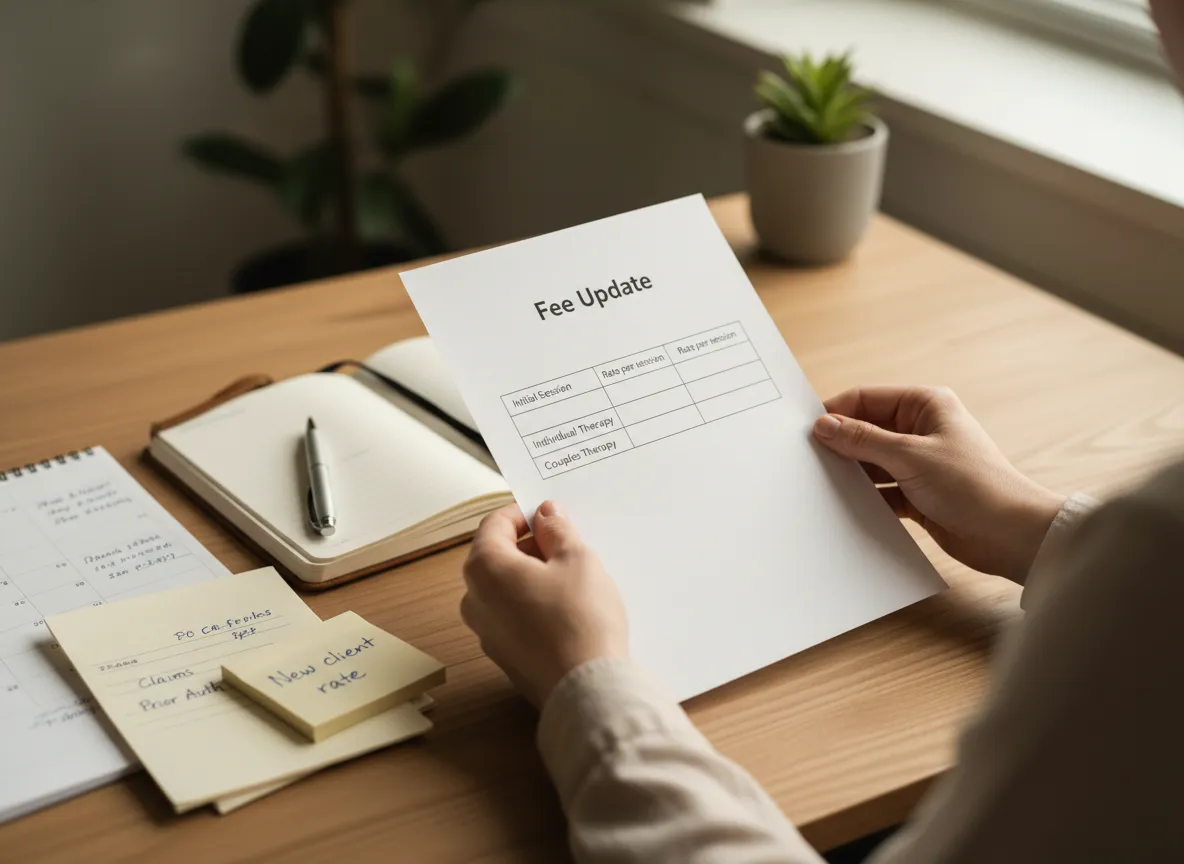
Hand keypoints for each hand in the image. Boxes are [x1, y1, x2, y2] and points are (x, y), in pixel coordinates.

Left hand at [460, 501, 627, 706]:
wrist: (585, 688)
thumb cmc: (580, 621)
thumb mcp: (576, 559)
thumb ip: (557, 530)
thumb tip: (546, 515)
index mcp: (484, 569)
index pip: (494, 524)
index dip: (524, 513)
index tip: (550, 515)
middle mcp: (475, 600)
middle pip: (497, 556)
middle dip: (530, 546)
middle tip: (567, 545)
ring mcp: (486, 632)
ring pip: (506, 589)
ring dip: (533, 576)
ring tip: (572, 579)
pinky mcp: (504, 656)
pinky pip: (514, 617)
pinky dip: (534, 605)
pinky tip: (568, 611)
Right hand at [813, 386, 1064, 582]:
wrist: (1012, 536)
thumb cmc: (973, 486)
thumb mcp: (910, 457)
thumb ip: (863, 440)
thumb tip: (824, 424)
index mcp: (925, 405)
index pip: (867, 399)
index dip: (836, 412)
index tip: (805, 431)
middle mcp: (922, 429)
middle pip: (866, 430)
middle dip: (840, 445)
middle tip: (808, 461)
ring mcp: (920, 462)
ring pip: (872, 462)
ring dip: (852, 473)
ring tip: (822, 485)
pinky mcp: (919, 493)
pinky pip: (882, 490)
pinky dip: (866, 497)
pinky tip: (846, 506)